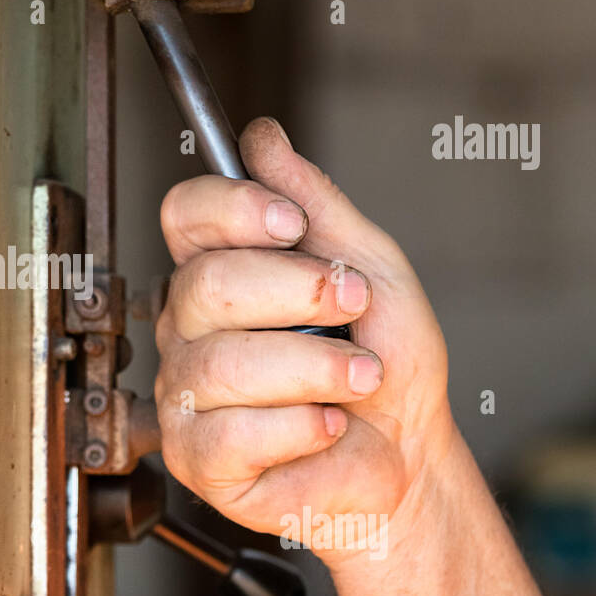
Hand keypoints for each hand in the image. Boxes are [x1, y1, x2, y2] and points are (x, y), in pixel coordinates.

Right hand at [154, 117, 457, 562]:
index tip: (291, 224)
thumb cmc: (385, 362)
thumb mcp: (370, 266)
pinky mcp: (199, 458)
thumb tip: (261, 137)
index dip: (232, 208)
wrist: (411, 453)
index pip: (185, 215)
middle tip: (354, 306)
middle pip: (207, 284)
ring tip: (361, 379)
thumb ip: (315, 204)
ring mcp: (186, 394)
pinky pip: (237, 432)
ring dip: (319, 369)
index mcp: (221, 270)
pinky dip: (306, 428)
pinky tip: (328, 427)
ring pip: (226, 363)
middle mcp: (189, 328)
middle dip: (301, 293)